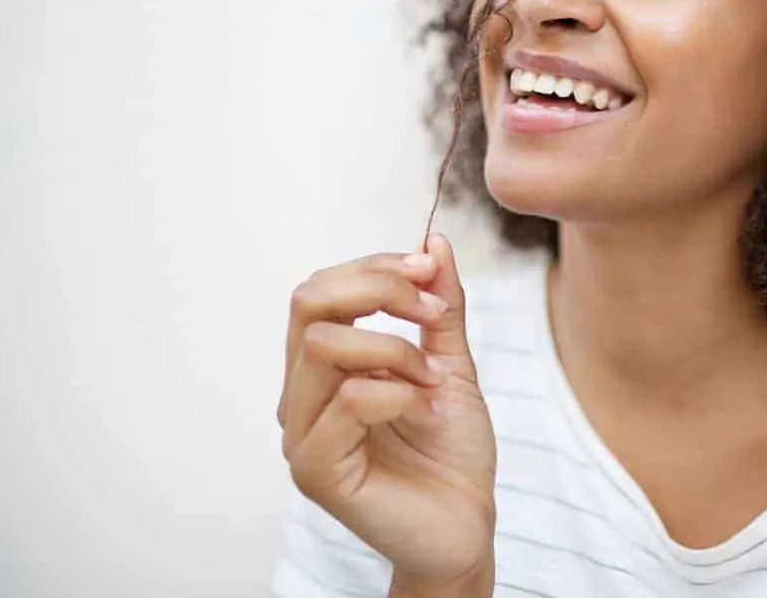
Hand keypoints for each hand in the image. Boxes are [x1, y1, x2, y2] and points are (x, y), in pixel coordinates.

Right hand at [279, 233, 496, 591]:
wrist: (466, 525)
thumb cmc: (452, 452)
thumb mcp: (452, 363)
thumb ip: (440, 307)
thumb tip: (433, 241)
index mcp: (322, 368)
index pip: (320, 288)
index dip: (375, 267)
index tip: (430, 269)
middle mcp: (300, 397)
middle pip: (308, 302)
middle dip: (379, 289)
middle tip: (432, 311)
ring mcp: (301, 434)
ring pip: (324, 345)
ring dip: (395, 348)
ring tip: (434, 378)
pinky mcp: (316, 470)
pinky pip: (350, 400)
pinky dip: (401, 392)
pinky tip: (428, 411)